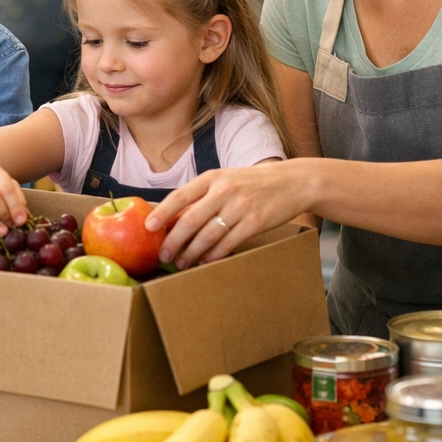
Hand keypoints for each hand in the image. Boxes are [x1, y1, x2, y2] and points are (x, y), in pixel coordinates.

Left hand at [147, 162, 310, 268]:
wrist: (292, 182)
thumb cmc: (251, 183)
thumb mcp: (225, 180)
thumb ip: (202, 196)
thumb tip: (172, 219)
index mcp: (212, 178)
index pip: (180, 196)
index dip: (162, 213)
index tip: (149, 228)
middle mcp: (224, 190)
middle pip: (190, 220)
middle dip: (173, 241)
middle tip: (164, 256)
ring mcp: (241, 206)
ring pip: (208, 235)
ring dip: (191, 253)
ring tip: (181, 263)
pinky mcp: (255, 222)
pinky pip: (228, 243)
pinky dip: (213, 255)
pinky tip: (204, 262)